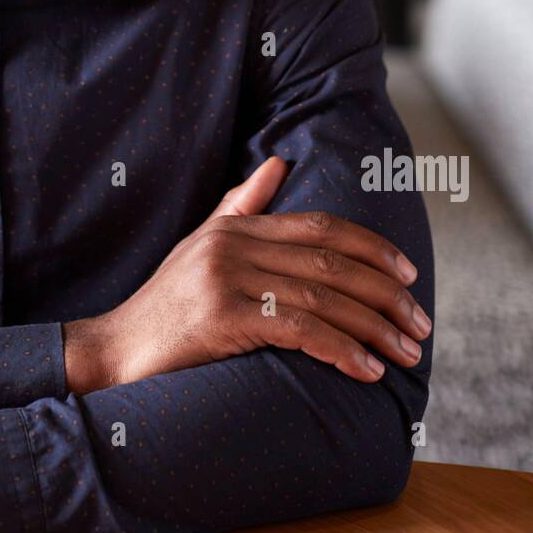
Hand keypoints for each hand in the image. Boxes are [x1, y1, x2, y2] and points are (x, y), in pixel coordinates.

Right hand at [63, 156, 431, 390]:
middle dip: (385, 293)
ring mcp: (227, 280)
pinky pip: (300, 331)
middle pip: (331, 261)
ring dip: (374, 328)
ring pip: (323, 298)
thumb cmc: (163, 306)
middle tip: (420, 322)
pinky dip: (341, 350)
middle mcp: (234, 245)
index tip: (408, 273)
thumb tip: (278, 162)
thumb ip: (241, 205)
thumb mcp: (201, 246)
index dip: (371, 247)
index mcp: (235, 227)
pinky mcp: (223, 318)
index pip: (320, 226)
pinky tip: (367, 370)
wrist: (113, 352)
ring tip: (406, 351)